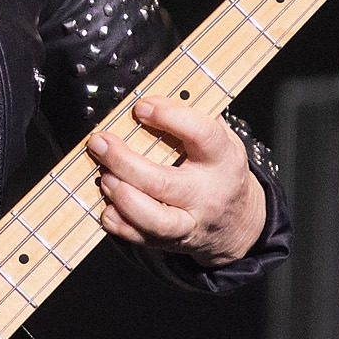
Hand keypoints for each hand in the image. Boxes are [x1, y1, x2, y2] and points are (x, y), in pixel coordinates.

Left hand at [86, 97, 266, 265]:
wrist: (237, 222)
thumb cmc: (219, 171)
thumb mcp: (220, 140)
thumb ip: (192, 118)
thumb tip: (151, 96)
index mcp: (222, 159)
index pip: (201, 134)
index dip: (169, 117)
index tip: (141, 107)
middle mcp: (206, 194)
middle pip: (163, 182)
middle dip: (124, 162)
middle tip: (101, 144)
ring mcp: (190, 222)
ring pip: (154, 219)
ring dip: (122, 196)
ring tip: (105, 177)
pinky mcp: (172, 242)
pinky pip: (141, 238)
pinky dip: (118, 222)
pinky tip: (108, 205)